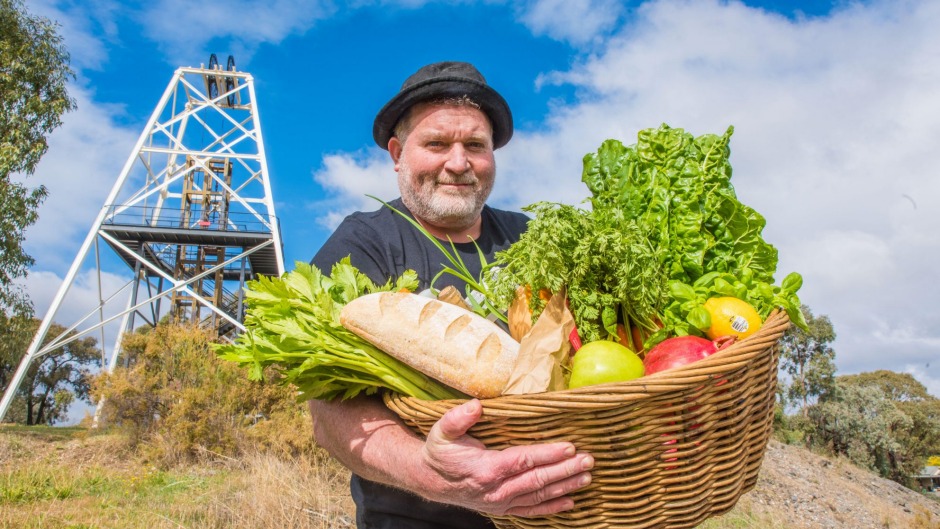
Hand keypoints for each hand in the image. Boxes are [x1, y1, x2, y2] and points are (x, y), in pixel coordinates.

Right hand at [419, 399, 592, 516]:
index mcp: (486, 469)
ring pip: (538, 496)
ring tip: (587, 477)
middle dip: (565, 470)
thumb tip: (476, 405)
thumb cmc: (440, 452)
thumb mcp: (442, 430)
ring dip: (565, 487)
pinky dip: (551, 508)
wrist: (429, 480)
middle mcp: (497, 490)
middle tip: (588, 461)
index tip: (569, 447)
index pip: (524, 460)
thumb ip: (458, 418)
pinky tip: (570, 502)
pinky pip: (531, 511)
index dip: (548, 454)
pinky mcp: (502, 509)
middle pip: (537, 480)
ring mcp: (501, 502)